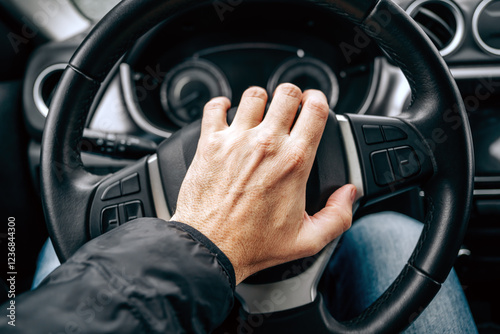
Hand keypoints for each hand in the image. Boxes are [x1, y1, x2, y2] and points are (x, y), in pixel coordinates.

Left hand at [171, 84, 355, 283]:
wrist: (211, 247)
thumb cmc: (253, 244)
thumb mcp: (307, 240)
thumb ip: (337, 216)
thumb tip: (349, 193)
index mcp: (294, 161)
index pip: (315, 110)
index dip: (319, 101)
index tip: (314, 105)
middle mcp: (266, 144)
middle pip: (286, 94)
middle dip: (292, 96)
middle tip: (289, 108)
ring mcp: (236, 140)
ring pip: (253, 95)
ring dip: (260, 100)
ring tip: (259, 113)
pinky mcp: (210, 143)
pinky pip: (215, 107)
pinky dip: (221, 105)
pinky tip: (226, 113)